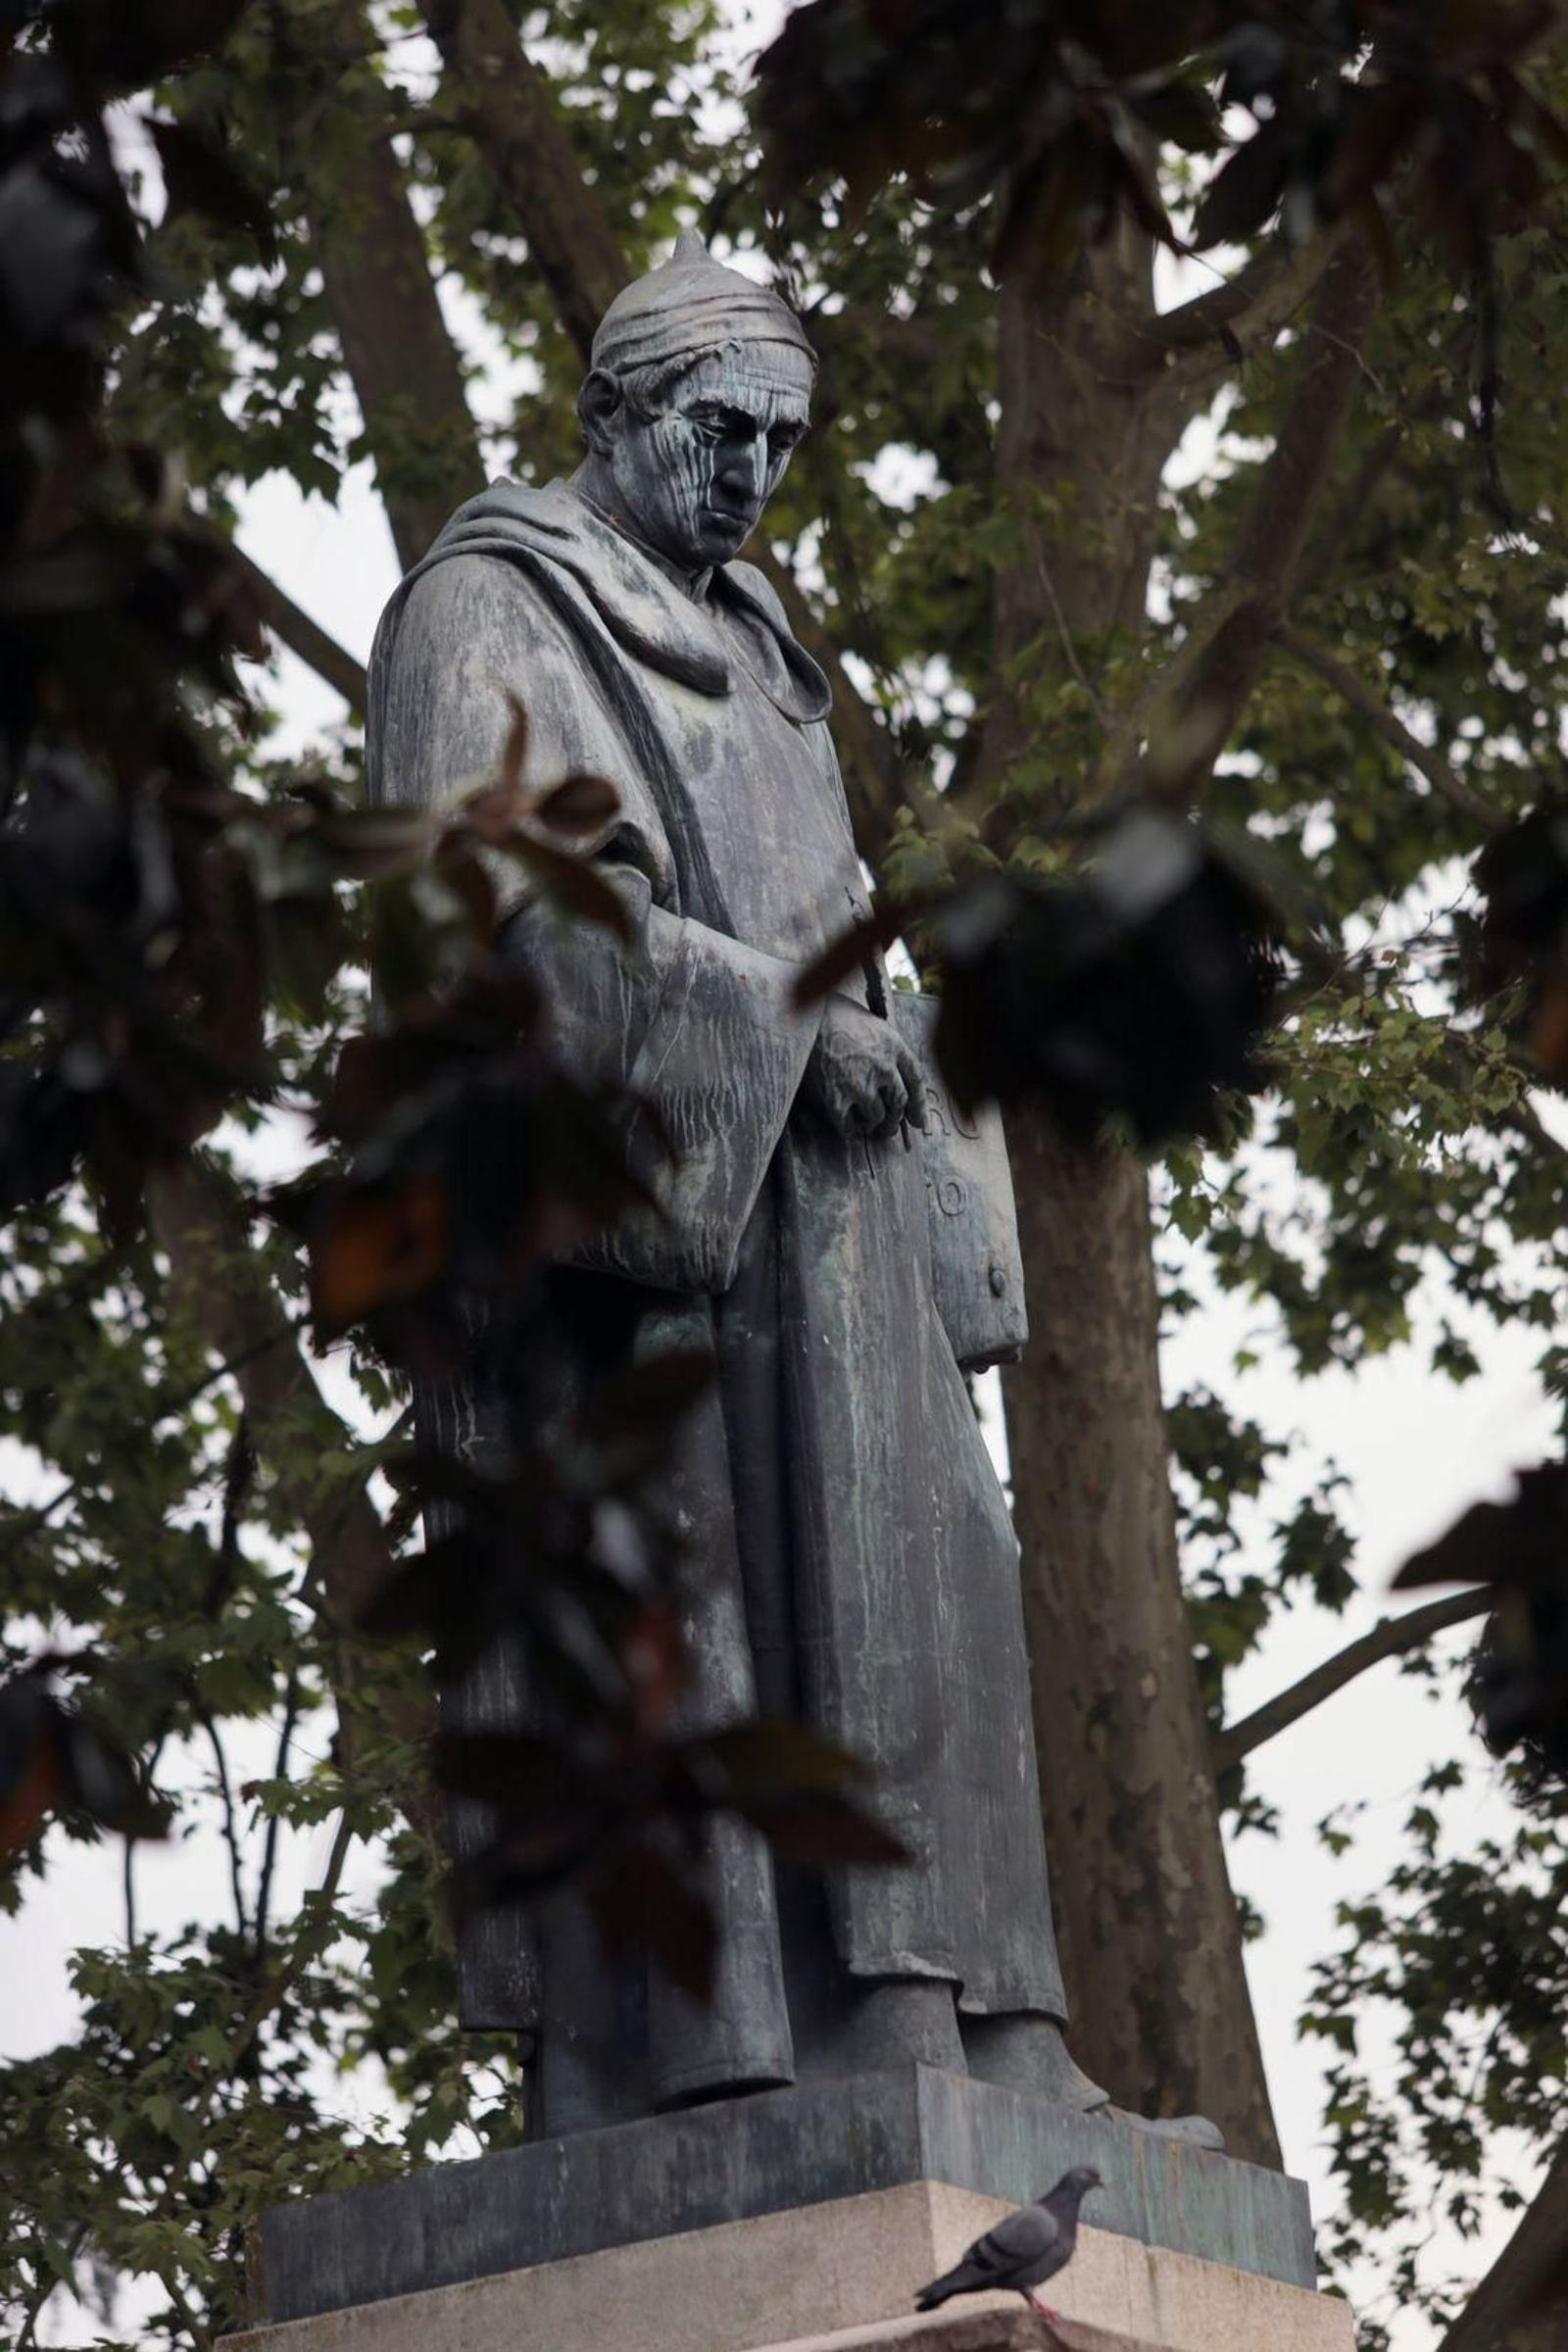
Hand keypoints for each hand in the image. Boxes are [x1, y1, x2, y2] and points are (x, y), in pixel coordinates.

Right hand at [799, 996, 928, 1141]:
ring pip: (877, 1116)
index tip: (919, 1121)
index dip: (920, 1104)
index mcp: (894, 1046)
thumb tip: (895, 1074)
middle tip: (889, 1128)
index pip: (916, 1080)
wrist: (806, 1018)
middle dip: (896, 1119)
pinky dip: (851, 1132)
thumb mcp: (873, 1024)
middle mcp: (883, 1067)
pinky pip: (848, 1126)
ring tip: (867, 1126)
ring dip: (874, 1125)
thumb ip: (888, 1049)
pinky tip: (849, 1131)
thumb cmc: (837, 1016)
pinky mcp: (836, 1097)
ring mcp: (860, 1084)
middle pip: (899, 1102)